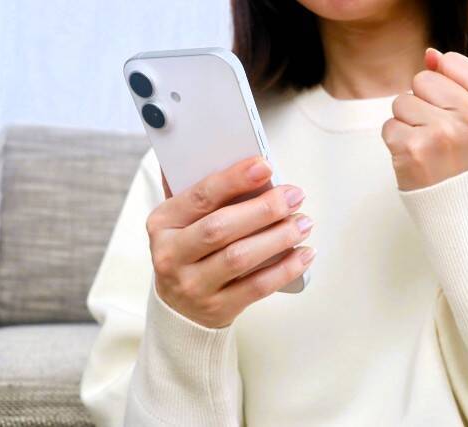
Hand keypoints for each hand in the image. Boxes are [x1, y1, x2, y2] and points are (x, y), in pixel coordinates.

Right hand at [147, 155, 315, 327]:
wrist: (179, 309)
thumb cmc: (189, 251)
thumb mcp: (182, 221)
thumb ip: (198, 190)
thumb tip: (221, 149)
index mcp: (162, 223)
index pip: (199, 196)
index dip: (234, 179)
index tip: (264, 165)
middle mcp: (171, 255)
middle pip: (221, 228)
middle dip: (264, 209)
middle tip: (294, 195)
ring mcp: (193, 285)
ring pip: (240, 258)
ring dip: (279, 237)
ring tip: (303, 222)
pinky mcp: (217, 308)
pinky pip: (257, 287)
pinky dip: (286, 268)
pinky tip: (304, 253)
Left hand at [382, 48, 467, 190]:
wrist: (462, 209)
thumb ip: (458, 78)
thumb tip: (429, 54)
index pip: (451, 62)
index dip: (446, 87)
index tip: (458, 114)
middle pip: (423, 80)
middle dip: (424, 104)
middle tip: (441, 135)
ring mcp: (443, 134)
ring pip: (402, 102)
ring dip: (408, 124)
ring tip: (428, 147)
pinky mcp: (413, 150)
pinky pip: (389, 126)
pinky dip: (396, 142)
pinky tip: (416, 158)